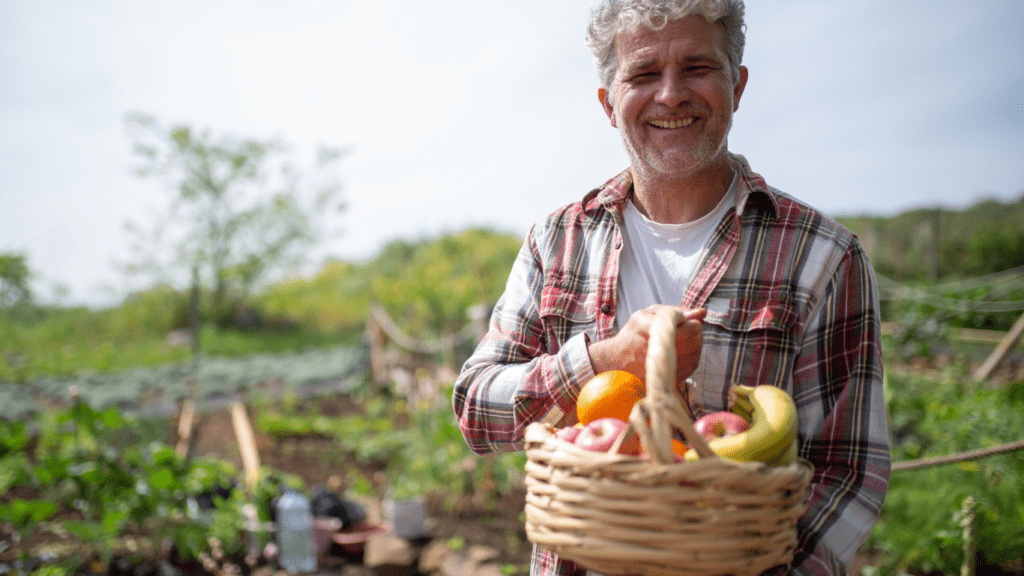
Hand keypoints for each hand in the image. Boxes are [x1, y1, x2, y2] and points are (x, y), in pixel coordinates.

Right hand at [587, 305, 704, 385]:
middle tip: (687, 329)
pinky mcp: (667, 380)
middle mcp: (659, 352)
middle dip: (695, 333)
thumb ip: (673, 311)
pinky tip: (682, 353)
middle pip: (695, 342)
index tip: (685, 320)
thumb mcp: (646, 315)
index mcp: (653, 332)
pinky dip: (691, 359)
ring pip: (695, 356)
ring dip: (694, 346)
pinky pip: (691, 368)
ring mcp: (664, 369)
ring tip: (683, 341)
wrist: (616, 361)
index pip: (690, 328)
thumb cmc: (632, 335)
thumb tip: (701, 312)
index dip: (692, 322)